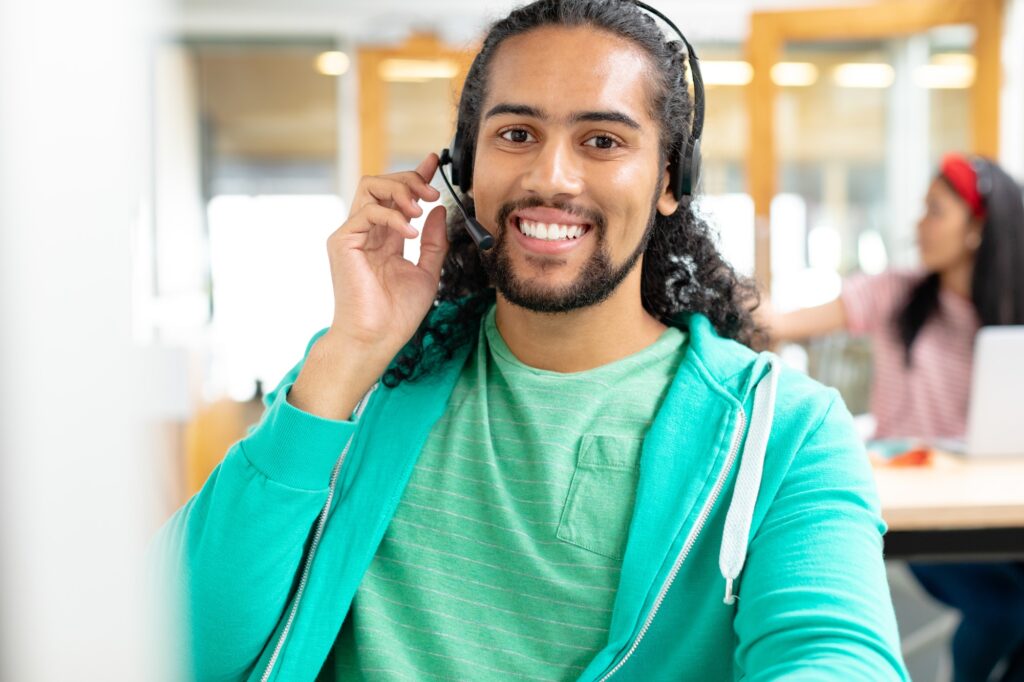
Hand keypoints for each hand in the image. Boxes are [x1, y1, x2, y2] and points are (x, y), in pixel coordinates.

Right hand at [323, 153, 447, 359]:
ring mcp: (352, 234)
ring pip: (371, 187)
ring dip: (400, 191)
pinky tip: (410, 234)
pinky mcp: (343, 241)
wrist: (376, 339)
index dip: (415, 175)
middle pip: (381, 183)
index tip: (435, 162)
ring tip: (420, 209)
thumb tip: (438, 210)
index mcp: (384, 238)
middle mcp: (366, 232)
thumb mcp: (428, 272)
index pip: (397, 196)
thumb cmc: (397, 314)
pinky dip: (393, 217)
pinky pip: (367, 211)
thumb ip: (434, 241)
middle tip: (432, 193)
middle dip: (410, 180)